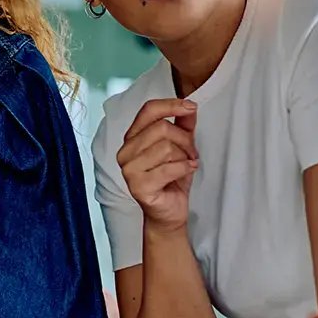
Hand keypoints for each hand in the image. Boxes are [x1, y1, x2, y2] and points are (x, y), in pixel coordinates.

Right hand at [116, 99, 197, 230]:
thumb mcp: (181, 146)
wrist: (169, 212)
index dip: (171, 105)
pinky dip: (184, 168)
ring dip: (184, 156)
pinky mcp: (138, 186)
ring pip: (166, 147)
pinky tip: (188, 171)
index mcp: (133, 137)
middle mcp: (126, 151)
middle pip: (161, 128)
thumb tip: (189, 106)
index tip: (191, 107)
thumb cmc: (172, 178)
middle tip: (191, 153)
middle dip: (184, 140)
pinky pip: (168, 168)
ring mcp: (129, 169)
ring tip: (186, 165)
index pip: (148, 110)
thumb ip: (183, 125)